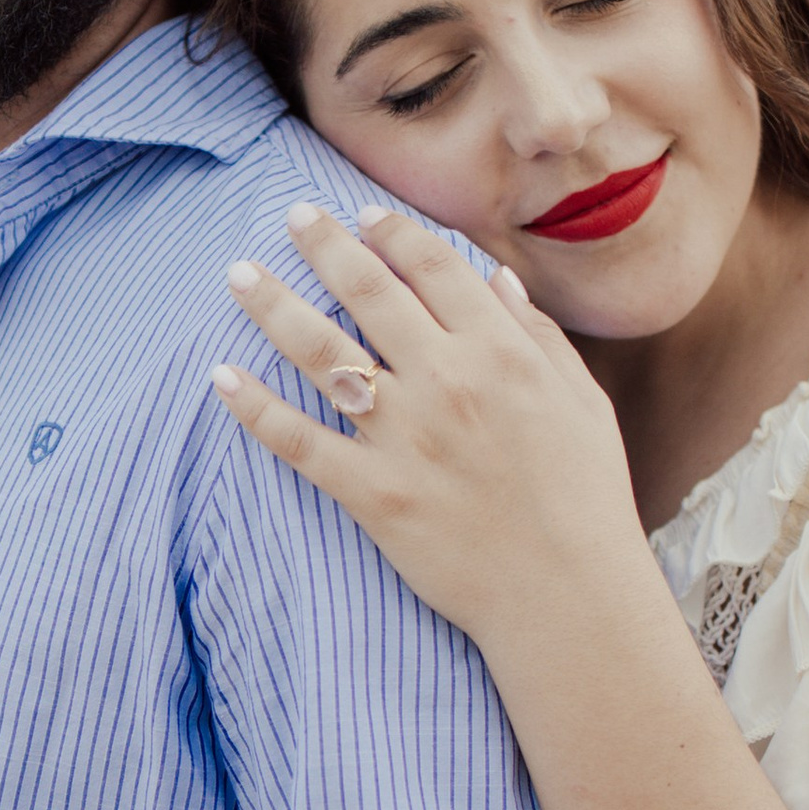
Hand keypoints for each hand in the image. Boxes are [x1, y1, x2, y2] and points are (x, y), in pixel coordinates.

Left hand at [213, 202, 642, 643]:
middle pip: (366, 291)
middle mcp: (445, 381)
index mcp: (501, 351)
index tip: (364, 216)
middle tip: (292, 215)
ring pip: (320, 352)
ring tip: (240, 275)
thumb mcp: (583, 402)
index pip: (433, 266)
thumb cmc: (585, 497)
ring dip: (273, 305)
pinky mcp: (371, 492)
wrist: (568, 595)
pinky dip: (255, 407)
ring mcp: (402, 437)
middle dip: (322, 244)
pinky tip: (223, 376)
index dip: (392, 233)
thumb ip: (539, 335)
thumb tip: (495, 279)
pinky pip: (298, 441)